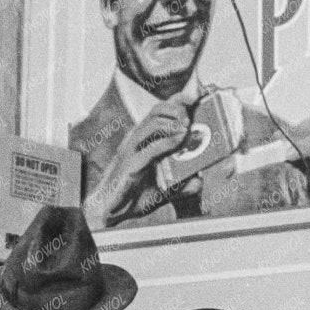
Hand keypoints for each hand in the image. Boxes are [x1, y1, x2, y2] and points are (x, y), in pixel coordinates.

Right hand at [82, 99, 192, 227]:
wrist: (111, 211)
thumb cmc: (132, 196)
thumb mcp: (162, 188)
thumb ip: (180, 184)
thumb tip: (198, 182)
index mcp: (142, 139)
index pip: (159, 111)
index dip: (176, 101)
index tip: (194, 97)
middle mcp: (136, 139)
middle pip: (156, 110)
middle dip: (176, 108)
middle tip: (191, 117)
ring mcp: (131, 149)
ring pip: (152, 123)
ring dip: (172, 121)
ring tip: (187, 126)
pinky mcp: (131, 164)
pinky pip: (150, 148)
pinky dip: (167, 142)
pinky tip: (180, 140)